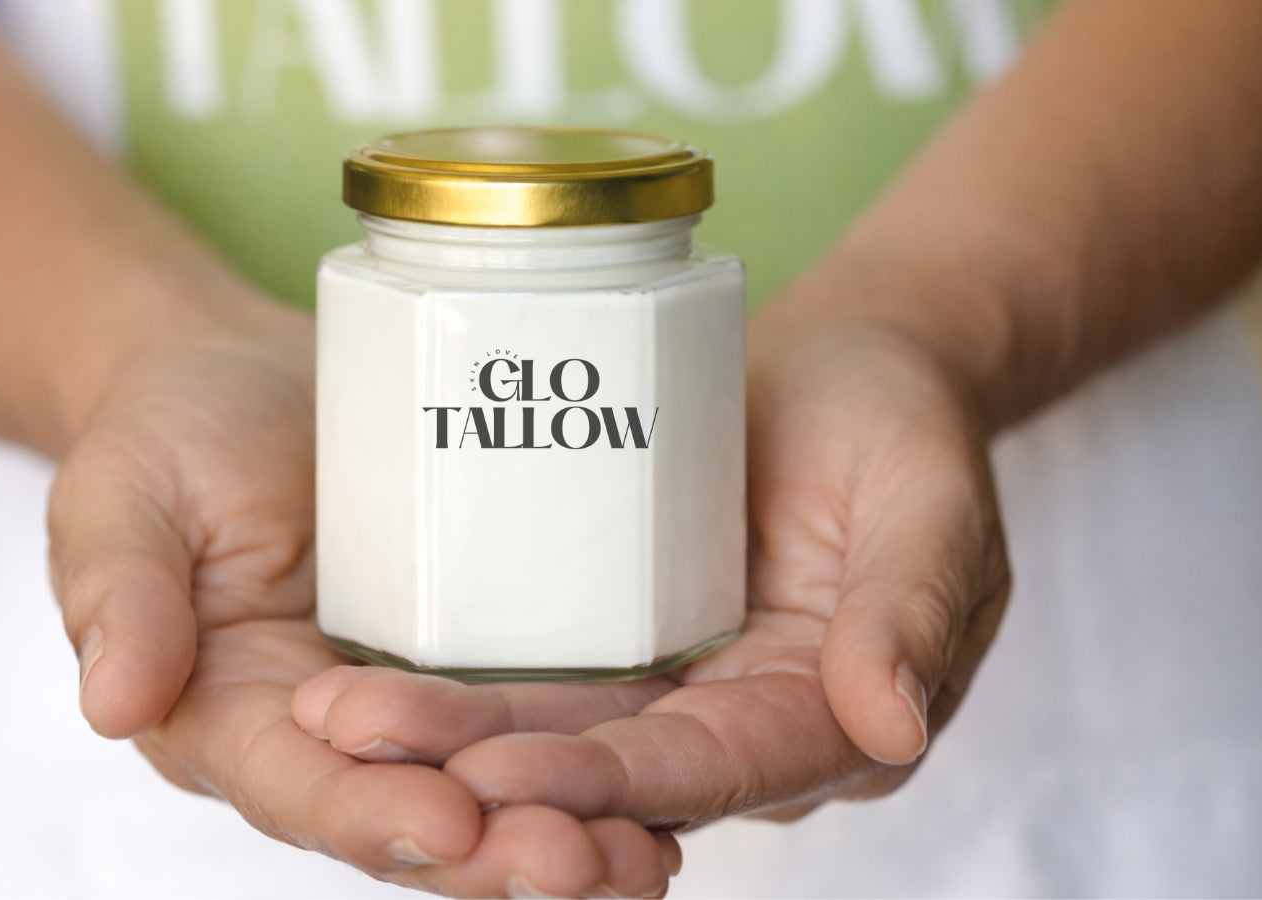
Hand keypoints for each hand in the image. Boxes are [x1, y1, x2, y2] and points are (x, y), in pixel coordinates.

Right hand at [45, 304, 679, 896]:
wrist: (246, 379)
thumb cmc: (169, 432)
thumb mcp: (121, 494)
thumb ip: (118, 589)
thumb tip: (110, 703)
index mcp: (233, 718)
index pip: (299, 789)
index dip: (371, 815)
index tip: (453, 826)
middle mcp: (326, 737)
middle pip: (412, 817)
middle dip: (497, 856)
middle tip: (590, 867)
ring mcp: (412, 704)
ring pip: (489, 794)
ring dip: (567, 833)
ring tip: (648, 857)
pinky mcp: (475, 657)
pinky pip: (537, 724)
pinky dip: (597, 765)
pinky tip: (670, 786)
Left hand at [290, 318, 1010, 833]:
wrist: (848, 365)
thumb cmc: (903, 423)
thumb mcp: (931, 501)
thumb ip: (913, 607)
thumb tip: (892, 723)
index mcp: (824, 723)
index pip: (709, 770)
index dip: (604, 782)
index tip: (494, 778)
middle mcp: (734, 723)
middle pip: (605, 764)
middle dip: (481, 768)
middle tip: (360, 745)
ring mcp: (667, 682)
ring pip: (548, 727)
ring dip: (440, 732)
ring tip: (331, 717)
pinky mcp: (613, 632)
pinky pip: (530, 666)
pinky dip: (450, 677)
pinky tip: (358, 671)